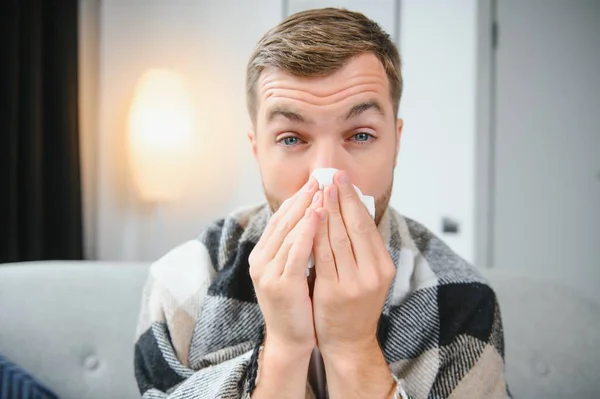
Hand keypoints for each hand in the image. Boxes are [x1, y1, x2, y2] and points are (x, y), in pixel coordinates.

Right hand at [249, 178, 321, 355]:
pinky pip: (296, 252)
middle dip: (302, 198)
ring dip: (306, 209)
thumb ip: (296, 246)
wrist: (290, 339)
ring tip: (321, 191)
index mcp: (261, 255)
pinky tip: (319, 215)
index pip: (279, 220)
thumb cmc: (297, 303)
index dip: (296, 200)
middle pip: (283, 222)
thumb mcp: (292, 269)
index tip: (313, 183)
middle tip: (319, 179)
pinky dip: (307, 231)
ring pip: (289, 233)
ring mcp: (268, 273)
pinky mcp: (281, 284)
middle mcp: (260, 261)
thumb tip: (311, 217)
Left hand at [312, 170, 395, 357]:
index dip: (354, 200)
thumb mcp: (367, 274)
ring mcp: (355, 283)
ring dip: (328, 211)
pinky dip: (316, 233)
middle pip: (355, 227)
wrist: (349, 341)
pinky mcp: (335, 291)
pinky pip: (323, 256)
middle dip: (342, 199)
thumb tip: (353, 209)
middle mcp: (374, 273)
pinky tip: (310, 217)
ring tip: (320, 190)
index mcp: (384, 265)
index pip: (367, 225)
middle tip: (332, 176)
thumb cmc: (355, 303)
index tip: (344, 180)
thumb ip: (362, 247)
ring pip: (338, 238)